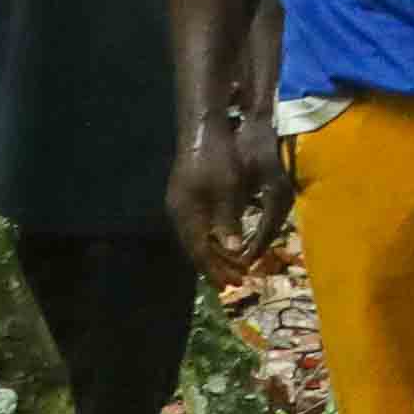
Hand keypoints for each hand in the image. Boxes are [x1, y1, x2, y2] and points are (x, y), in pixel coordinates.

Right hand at [169, 117, 278, 269]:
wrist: (203, 129)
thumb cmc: (218, 157)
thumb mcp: (229, 189)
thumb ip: (229, 220)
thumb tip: (233, 250)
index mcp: (187, 213)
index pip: (200, 250)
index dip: (216, 269)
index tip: (233, 284)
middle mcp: (179, 212)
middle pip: (195, 248)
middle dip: (214, 267)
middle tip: (234, 282)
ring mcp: (180, 204)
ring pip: (195, 239)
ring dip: (212, 256)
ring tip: (229, 270)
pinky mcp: (186, 197)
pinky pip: (196, 228)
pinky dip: (210, 241)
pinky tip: (221, 246)